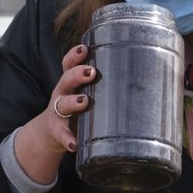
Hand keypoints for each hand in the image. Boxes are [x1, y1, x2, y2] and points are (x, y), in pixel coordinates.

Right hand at [12, 45, 95, 183]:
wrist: (49, 132)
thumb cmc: (75, 108)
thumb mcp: (82, 94)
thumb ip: (102, 86)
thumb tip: (142, 79)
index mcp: (69, 83)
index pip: (69, 64)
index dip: (75, 55)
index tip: (84, 48)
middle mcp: (62, 94)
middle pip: (66, 80)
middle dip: (77, 74)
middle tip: (91, 72)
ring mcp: (58, 113)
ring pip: (62, 105)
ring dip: (72, 103)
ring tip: (83, 102)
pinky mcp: (57, 131)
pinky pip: (62, 135)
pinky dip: (67, 139)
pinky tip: (74, 144)